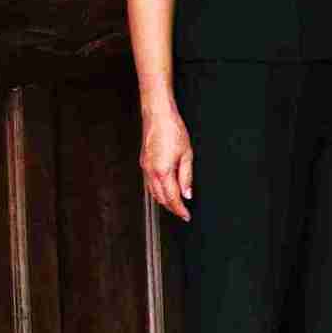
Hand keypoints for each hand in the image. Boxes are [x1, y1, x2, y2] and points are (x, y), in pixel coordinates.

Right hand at [139, 102, 193, 222]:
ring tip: (175, 205)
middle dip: (171, 208)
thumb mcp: (187, 155)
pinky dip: (156, 191)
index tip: (186, 216)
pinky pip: (148, 184)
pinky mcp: (143, 163)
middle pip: (160, 198)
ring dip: (163, 201)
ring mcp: (145, 168)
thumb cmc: (173, 131)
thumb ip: (186, 177)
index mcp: (162, 171)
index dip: (179, 209)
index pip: (172, 198)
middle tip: (182, 212)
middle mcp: (150, 172)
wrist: (158, 116)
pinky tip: (163, 191)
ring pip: (152, 192)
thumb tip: (187, 193)